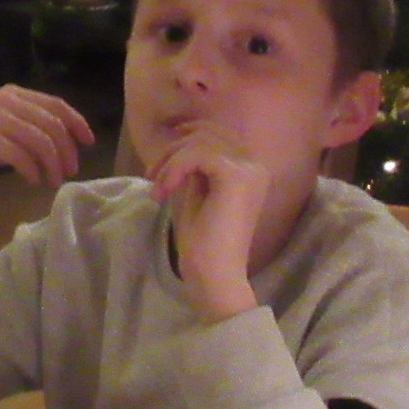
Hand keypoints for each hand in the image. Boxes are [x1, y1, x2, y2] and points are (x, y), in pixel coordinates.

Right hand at [0, 86, 92, 233]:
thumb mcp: (3, 127)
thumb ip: (30, 126)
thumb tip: (63, 143)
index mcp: (13, 93)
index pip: (56, 104)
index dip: (77, 123)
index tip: (89, 142)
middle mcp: (7, 100)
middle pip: (53, 124)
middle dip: (67, 150)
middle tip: (71, 170)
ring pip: (42, 141)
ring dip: (53, 165)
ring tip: (53, 181)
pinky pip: (22, 156)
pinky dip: (33, 171)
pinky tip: (33, 181)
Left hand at [147, 125, 269, 321]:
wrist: (215, 275)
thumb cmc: (204, 243)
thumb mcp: (198, 193)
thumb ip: (196, 168)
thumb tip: (180, 142)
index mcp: (250, 169)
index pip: (216, 134)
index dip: (183, 141)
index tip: (160, 169)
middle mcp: (256, 164)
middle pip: (207, 132)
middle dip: (173, 150)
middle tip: (152, 178)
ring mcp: (249, 169)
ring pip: (199, 141)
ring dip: (169, 163)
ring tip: (157, 190)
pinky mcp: (236, 176)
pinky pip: (197, 154)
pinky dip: (174, 169)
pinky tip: (164, 192)